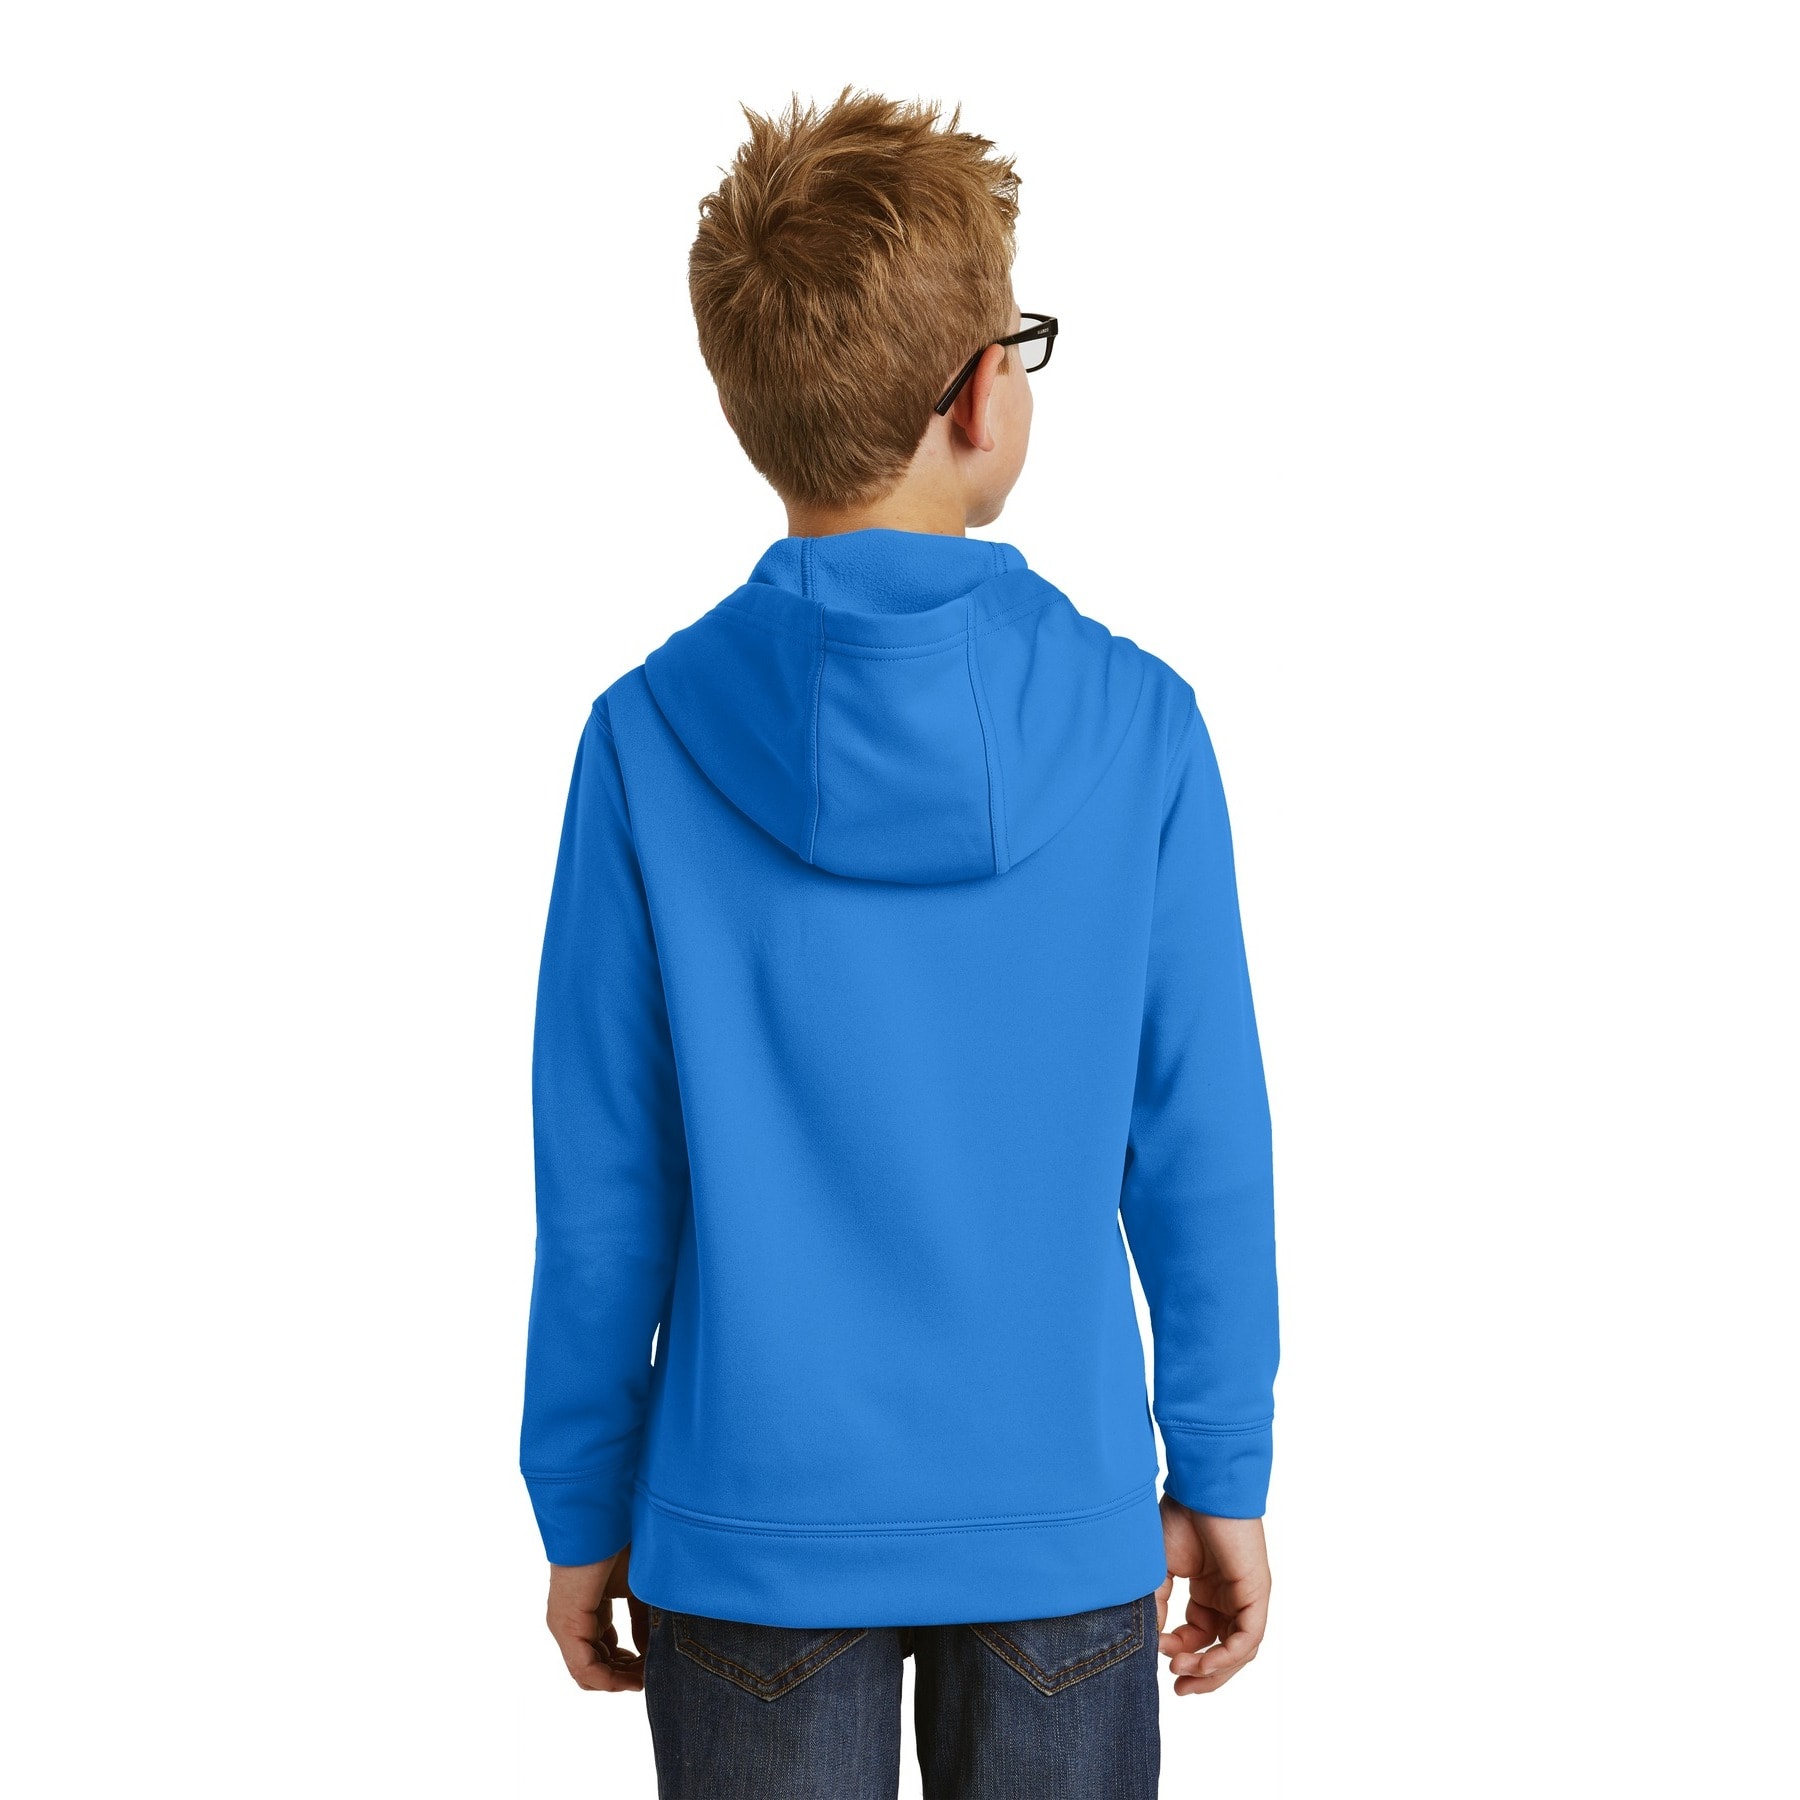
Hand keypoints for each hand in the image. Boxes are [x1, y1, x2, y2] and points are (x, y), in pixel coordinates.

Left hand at [547, 1545, 649, 1691]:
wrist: (606, 1522)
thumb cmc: (621, 1547)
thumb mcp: (637, 1591)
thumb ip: (641, 1621)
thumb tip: (647, 1652)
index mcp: (586, 1611)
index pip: (602, 1651)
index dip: (627, 1665)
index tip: (652, 1667)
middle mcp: (572, 1623)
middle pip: (596, 1666)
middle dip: (624, 1675)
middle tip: (650, 1675)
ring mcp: (566, 1626)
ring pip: (589, 1672)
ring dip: (618, 1680)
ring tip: (644, 1679)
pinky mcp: (567, 1626)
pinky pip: (584, 1668)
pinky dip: (609, 1679)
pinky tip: (632, 1679)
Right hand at [1154, 1496, 1269, 1693]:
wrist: (1201, 1486)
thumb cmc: (1179, 1516)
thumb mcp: (1158, 1569)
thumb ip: (1155, 1605)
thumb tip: (1149, 1643)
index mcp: (1209, 1589)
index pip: (1199, 1634)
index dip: (1179, 1651)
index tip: (1157, 1655)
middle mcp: (1229, 1596)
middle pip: (1221, 1649)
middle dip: (1200, 1673)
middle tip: (1178, 1689)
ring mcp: (1246, 1595)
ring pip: (1237, 1651)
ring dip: (1211, 1670)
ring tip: (1183, 1674)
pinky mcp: (1256, 1593)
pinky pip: (1247, 1639)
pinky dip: (1225, 1657)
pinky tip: (1201, 1662)